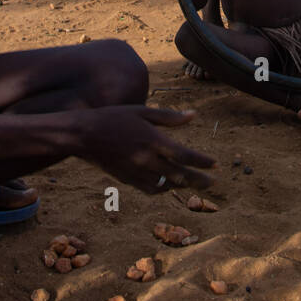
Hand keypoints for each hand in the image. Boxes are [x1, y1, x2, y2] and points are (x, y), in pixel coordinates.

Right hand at [81, 105, 214, 192]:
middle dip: (198, 179)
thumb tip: (194, 115)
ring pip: (166, 185)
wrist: (84, 135)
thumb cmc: (114, 117)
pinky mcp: (127, 179)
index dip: (202, 162)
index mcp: (153, 140)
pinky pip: (150, 189)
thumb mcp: (142, 111)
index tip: (216, 165)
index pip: (184, 155)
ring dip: (182, 185)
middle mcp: (147, 159)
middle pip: (179, 175)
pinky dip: (163, 189)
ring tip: (194, 184)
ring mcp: (136, 172)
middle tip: (213, 183)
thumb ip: (169, 117)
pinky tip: (169, 186)